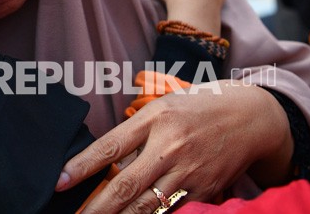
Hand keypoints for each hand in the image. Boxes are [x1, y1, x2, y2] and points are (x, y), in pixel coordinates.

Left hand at [55, 82, 293, 213]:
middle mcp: (170, 147)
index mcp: (154, 119)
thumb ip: (132, 131)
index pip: (110, 147)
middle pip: (125, 183)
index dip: (82, 166)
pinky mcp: (205, 191)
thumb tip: (101, 159)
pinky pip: (171, 211)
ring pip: (147, 205)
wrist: (250, 118)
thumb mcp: (161, 106)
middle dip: (97, 206)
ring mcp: (188, 172)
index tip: (60, 181)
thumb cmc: (195, 109)